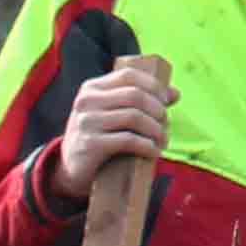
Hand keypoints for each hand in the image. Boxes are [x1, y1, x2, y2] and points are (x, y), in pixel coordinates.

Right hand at [54, 51, 174, 208]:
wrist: (70, 169)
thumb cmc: (98, 137)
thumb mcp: (114, 114)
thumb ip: (141, 100)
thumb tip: (175, 93)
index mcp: (92, 88)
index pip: (129, 75)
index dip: (154, 86)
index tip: (167, 100)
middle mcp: (87, 101)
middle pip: (135, 96)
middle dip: (158, 110)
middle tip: (166, 124)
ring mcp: (87, 122)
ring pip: (135, 117)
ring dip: (156, 130)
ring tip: (163, 140)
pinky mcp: (91, 144)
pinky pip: (128, 140)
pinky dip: (147, 146)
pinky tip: (154, 151)